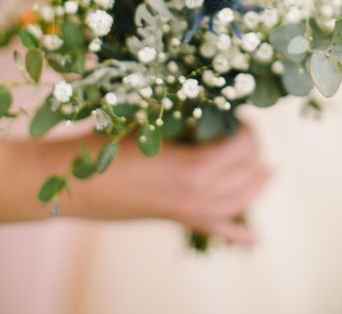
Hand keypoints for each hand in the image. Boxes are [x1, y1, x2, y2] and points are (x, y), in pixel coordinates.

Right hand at [0, 126, 268, 242]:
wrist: (74, 183)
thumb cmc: (108, 143)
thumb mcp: (149, 119)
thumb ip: (183, 114)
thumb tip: (210, 102)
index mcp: (196, 167)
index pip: (243, 147)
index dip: (246, 128)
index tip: (237, 113)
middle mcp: (199, 195)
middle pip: (247, 173)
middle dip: (253, 151)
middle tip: (244, 131)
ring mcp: (189, 211)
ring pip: (239, 202)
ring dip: (256, 184)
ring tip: (267, 171)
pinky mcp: (177, 219)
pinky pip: (216, 231)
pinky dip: (237, 234)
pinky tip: (254, 239)